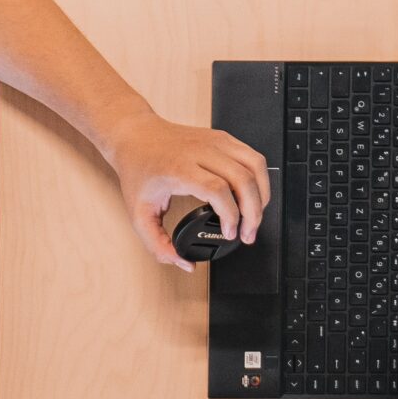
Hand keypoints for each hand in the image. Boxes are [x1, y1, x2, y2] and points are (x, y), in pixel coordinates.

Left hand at [105, 108, 272, 270]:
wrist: (135, 136)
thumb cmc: (138, 169)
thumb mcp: (139, 214)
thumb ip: (158, 245)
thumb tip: (184, 263)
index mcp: (180, 168)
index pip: (218, 189)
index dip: (231, 215)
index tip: (230, 233)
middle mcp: (200, 151)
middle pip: (243, 178)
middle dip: (253, 212)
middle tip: (247, 233)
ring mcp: (214, 141)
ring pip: (255, 164)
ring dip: (262, 194)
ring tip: (255, 215)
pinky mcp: (222, 138)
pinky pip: (252, 156)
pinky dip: (259, 178)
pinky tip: (252, 195)